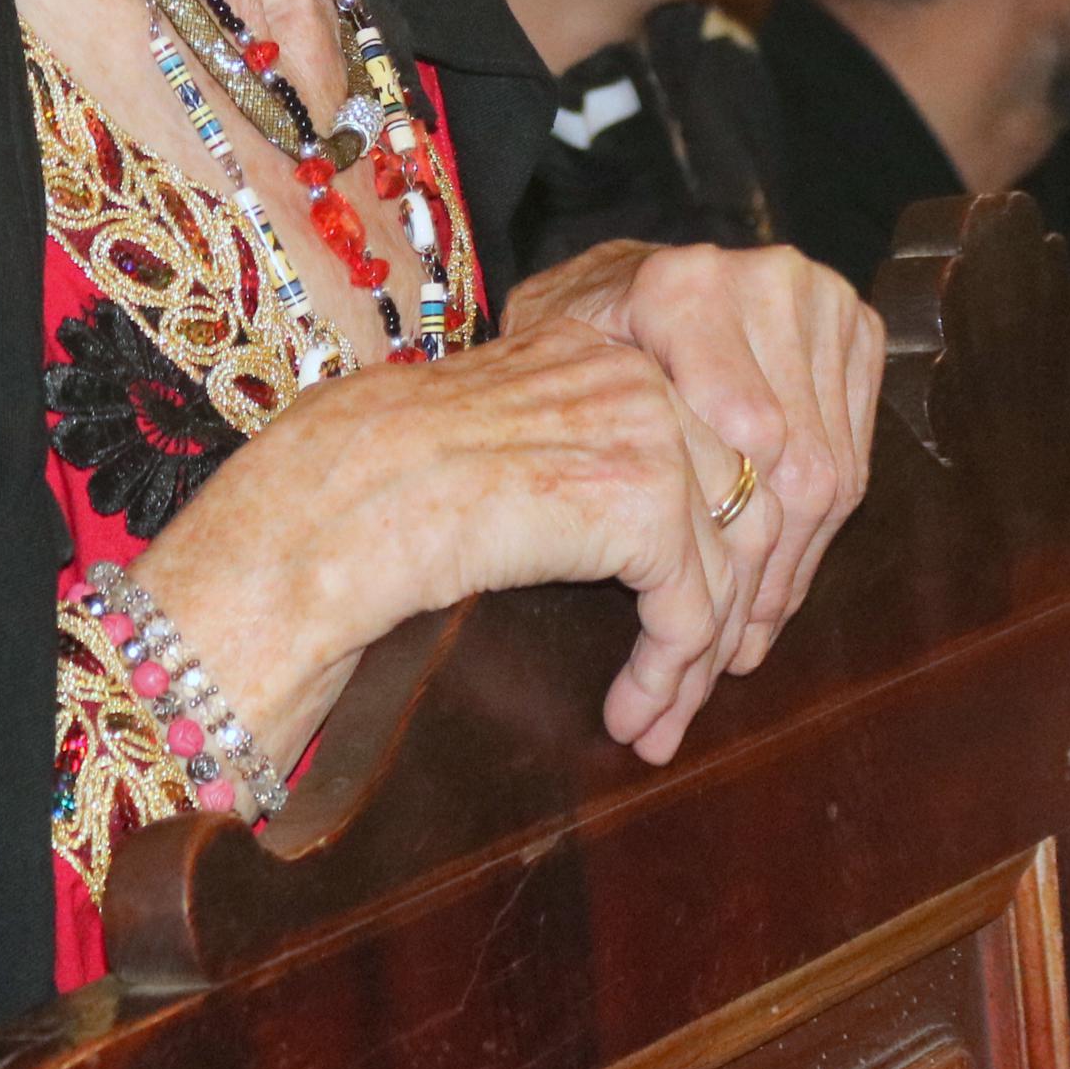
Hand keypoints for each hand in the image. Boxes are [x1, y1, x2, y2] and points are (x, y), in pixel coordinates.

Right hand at [143, 318, 760, 771]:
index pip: (708, 447)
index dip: (716, 546)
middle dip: (727, 610)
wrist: (333, 503)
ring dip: (695, 663)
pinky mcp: (642, 504)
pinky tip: (632, 719)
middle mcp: (640, 375)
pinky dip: (667, 677)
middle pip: (736, 507)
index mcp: (604, 346)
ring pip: (726, 569)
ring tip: (658, 722)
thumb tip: (662, 541)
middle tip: (697, 688)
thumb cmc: (377, 482)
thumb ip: (580, 457)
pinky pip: (689, 613)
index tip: (699, 623)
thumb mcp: (499, 443)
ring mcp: (650, 432)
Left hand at [517, 242, 882, 671]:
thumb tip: (643, 539)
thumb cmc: (574, 339)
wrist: (628, 277)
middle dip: (761, 579)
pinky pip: (854, 456)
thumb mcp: (550, 380)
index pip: (748, 434)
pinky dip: (818, 533)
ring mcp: (821, 304)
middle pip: (797, 466)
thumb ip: (590, 437)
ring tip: (748, 641)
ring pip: (832, 474)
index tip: (694, 627)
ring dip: (793, 571)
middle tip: (723, 661)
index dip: (730, 545)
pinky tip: (780, 583)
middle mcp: (767, 283)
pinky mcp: (855, 330)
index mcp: (684, 289)